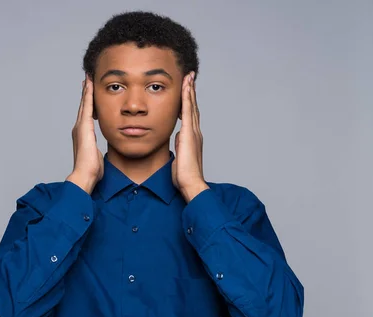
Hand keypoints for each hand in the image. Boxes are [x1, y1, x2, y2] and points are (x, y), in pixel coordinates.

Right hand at [66, 74, 103, 193]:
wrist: (85, 175)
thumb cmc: (91, 171)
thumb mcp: (96, 158)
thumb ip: (96, 153)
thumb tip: (98, 156)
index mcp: (83, 135)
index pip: (86, 115)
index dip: (88, 104)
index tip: (90, 94)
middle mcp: (79, 129)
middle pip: (83, 106)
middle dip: (85, 93)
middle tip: (87, 80)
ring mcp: (80, 127)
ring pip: (84, 104)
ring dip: (86, 90)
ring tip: (88, 78)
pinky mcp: (84, 127)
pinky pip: (86, 106)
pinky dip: (88, 95)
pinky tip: (90, 85)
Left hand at [171, 72, 209, 201]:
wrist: (191, 183)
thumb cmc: (184, 176)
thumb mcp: (179, 159)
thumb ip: (179, 149)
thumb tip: (177, 143)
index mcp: (191, 138)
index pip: (190, 116)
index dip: (188, 103)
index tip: (186, 91)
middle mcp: (195, 133)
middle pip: (193, 107)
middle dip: (191, 92)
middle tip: (190, 78)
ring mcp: (193, 132)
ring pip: (192, 106)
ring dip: (190, 90)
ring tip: (188, 77)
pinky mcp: (189, 133)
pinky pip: (188, 111)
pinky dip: (187, 98)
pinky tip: (186, 87)